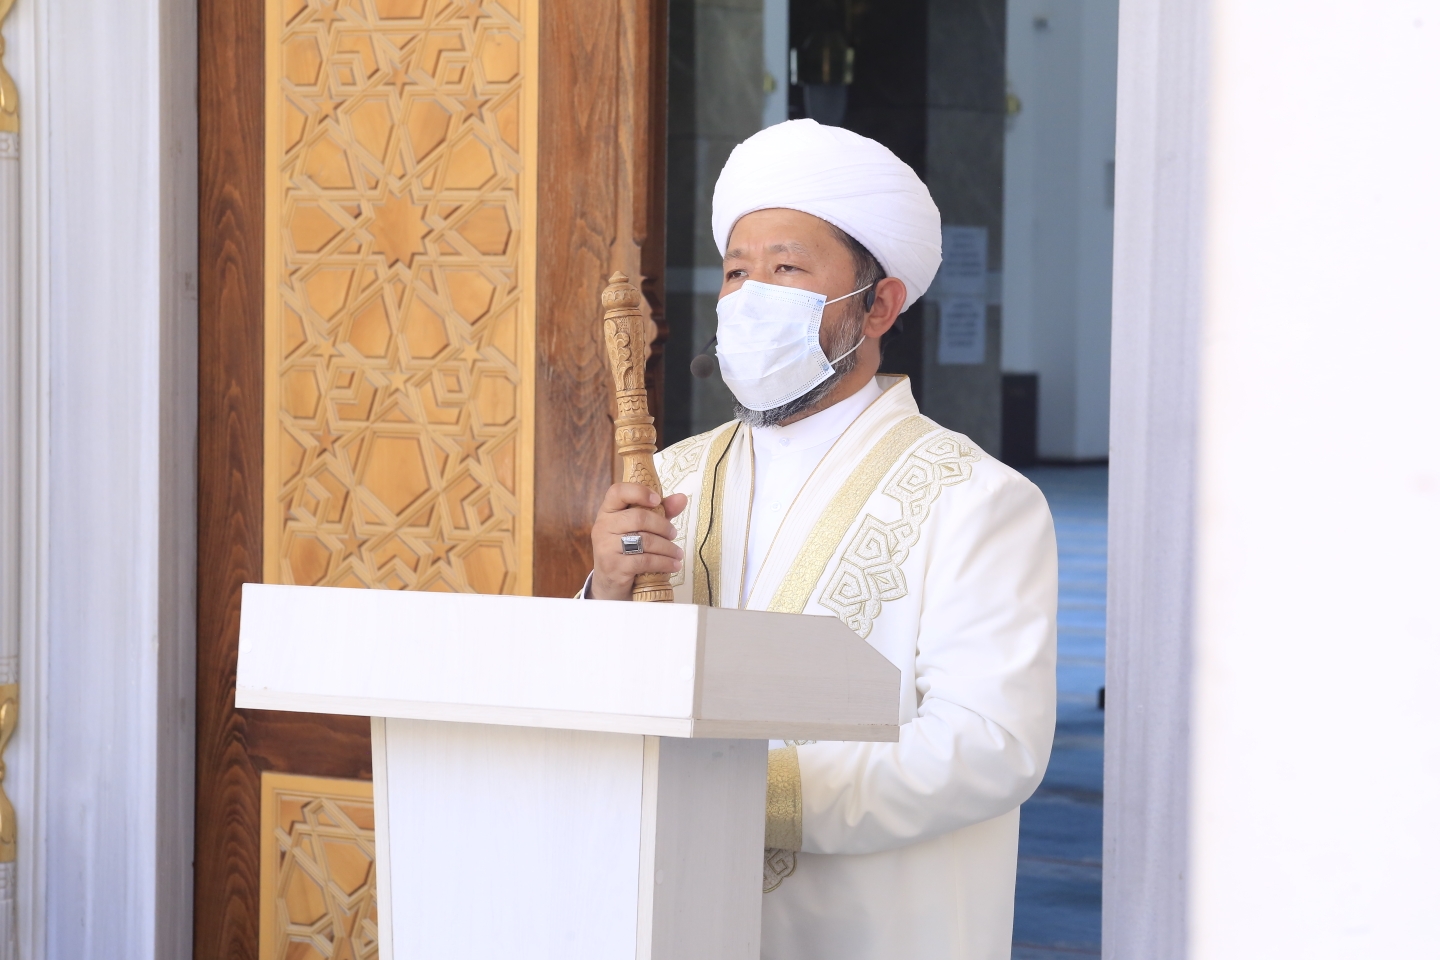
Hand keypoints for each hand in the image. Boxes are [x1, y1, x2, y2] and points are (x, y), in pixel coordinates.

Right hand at [588, 483, 688, 600]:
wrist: (609, 583)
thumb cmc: (626, 550)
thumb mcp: (642, 528)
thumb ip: (660, 512)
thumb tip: (682, 498)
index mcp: (608, 511)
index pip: (617, 491)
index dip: (639, 491)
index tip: (657, 499)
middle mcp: (603, 526)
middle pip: (638, 517)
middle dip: (662, 526)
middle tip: (674, 534)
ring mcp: (606, 547)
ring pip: (644, 540)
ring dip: (667, 547)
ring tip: (677, 553)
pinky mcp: (613, 566)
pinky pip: (644, 561)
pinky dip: (664, 563)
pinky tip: (673, 565)